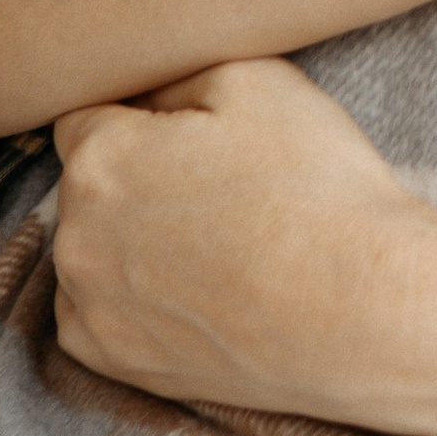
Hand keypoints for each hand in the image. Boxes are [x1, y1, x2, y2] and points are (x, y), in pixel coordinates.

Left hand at [53, 59, 436, 435]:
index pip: (86, 116)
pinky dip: (128, 302)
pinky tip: (188, 293)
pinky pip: (94, 315)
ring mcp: (90, 305)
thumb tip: (145, 95)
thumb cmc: (315, 189)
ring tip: (212, 247)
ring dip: (127, 242)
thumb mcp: (257, 81)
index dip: (141, 118)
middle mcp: (76, 233)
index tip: (190, 137)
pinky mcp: (113, 360)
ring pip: (90, 250)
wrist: (361, 310)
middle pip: (88, 186)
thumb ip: (176, 75)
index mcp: (101, 156)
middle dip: (134, 179)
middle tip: (215, 190)